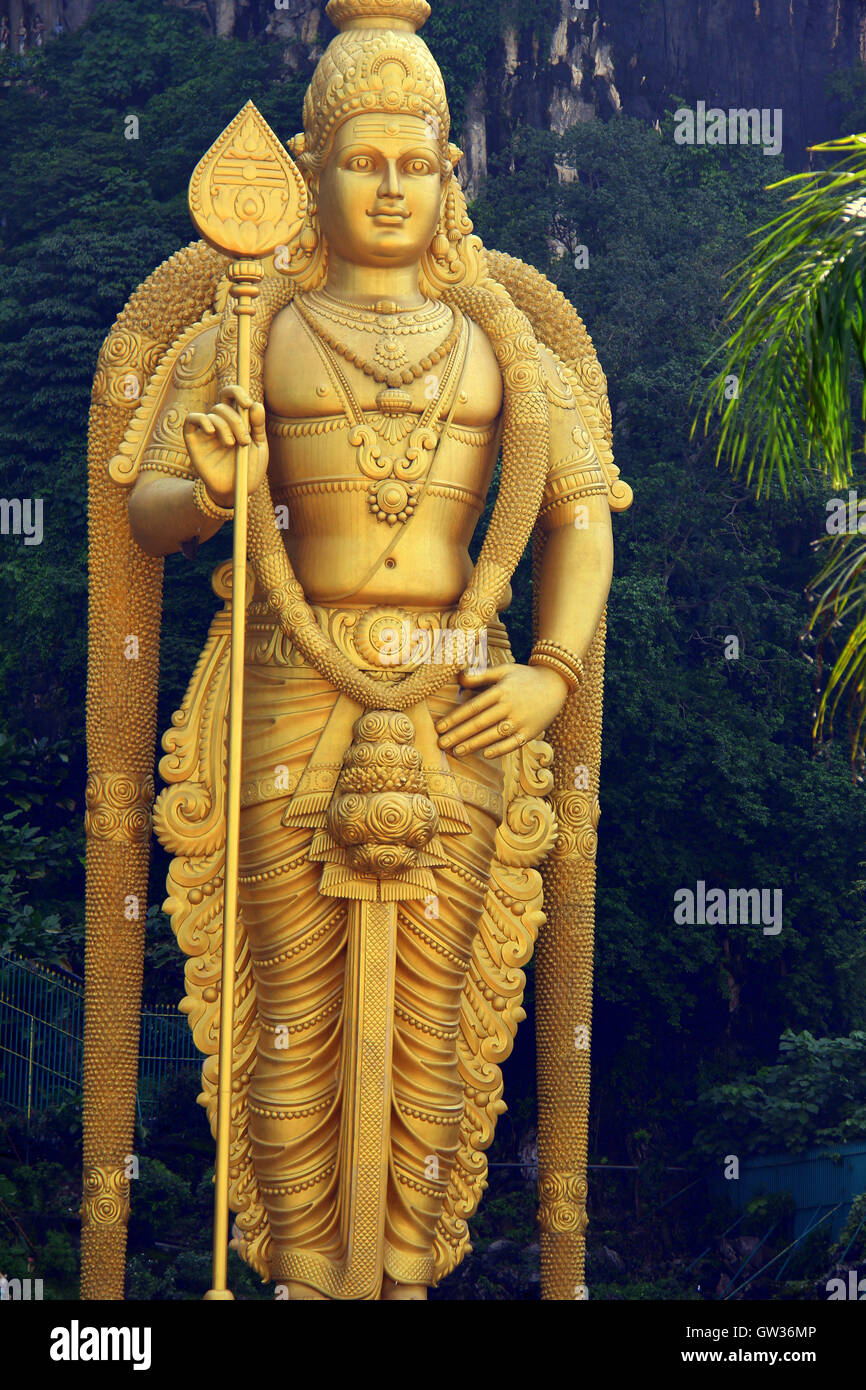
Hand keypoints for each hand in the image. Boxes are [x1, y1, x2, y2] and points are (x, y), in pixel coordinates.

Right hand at [183, 385, 268, 508]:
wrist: (235, 491)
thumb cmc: (248, 469)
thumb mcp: (258, 447)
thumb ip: (257, 425)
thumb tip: (255, 404)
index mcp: (236, 420)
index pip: (232, 396)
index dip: (238, 393)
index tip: (248, 403)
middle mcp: (220, 422)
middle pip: (223, 405)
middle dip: (237, 421)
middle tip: (245, 441)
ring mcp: (206, 430)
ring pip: (213, 414)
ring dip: (225, 427)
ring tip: (232, 445)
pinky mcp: (193, 439)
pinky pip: (192, 419)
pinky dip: (202, 420)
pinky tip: (211, 431)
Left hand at [436, 664, 569, 759]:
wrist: (556, 684)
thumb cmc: (524, 677)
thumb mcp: (503, 670)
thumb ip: (481, 675)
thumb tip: (459, 678)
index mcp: (501, 691)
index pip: (473, 707)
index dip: (455, 718)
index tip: (440, 727)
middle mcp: (510, 706)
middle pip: (480, 723)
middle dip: (459, 735)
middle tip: (441, 744)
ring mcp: (521, 720)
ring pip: (494, 735)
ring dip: (474, 744)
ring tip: (457, 751)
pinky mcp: (531, 732)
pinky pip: (513, 744)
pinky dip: (499, 749)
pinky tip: (485, 754)